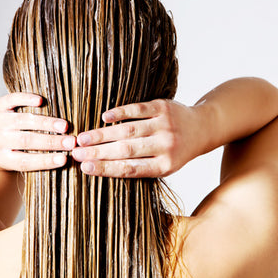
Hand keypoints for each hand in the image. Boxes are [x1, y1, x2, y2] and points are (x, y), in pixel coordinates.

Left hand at [0, 93, 75, 170]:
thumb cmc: (12, 151)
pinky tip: (41, 101)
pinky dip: (26, 99)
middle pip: (26, 141)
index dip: (45, 161)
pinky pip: (12, 100)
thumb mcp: (18, 161)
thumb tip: (65, 160)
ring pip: (23, 121)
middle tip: (70, 142)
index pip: (25, 162)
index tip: (64, 159)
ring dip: (46, 123)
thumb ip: (36, 160)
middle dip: (51, 142)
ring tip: (64, 126)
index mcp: (3, 158)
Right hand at [72, 99, 202, 177]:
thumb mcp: (163, 166)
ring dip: (102, 134)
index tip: (84, 168)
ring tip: (82, 138)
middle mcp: (166, 146)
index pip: (130, 169)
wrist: (202, 128)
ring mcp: (165, 125)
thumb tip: (100, 169)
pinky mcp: (163, 107)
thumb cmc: (175, 151)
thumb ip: (138, 167)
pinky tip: (104, 118)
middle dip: (97, 152)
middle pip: (126, 150)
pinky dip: (120, 113)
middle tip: (75, 153)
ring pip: (128, 130)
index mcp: (164, 166)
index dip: (106, 169)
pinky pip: (138, 109)